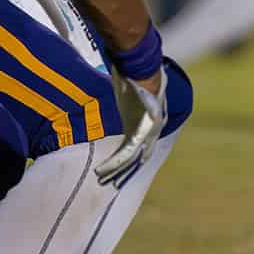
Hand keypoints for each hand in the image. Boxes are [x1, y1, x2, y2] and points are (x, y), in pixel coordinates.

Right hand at [95, 67, 167, 185]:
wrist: (143, 71)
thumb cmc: (138, 74)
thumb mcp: (133, 88)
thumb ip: (127, 93)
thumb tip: (118, 83)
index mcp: (152, 121)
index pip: (144, 145)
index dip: (135, 157)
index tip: (123, 164)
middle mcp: (153, 131)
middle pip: (139, 157)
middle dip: (124, 171)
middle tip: (112, 182)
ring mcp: (148, 134)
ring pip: (131, 160)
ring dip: (115, 171)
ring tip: (101, 180)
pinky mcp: (140, 134)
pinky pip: (125, 154)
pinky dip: (112, 163)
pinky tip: (101, 171)